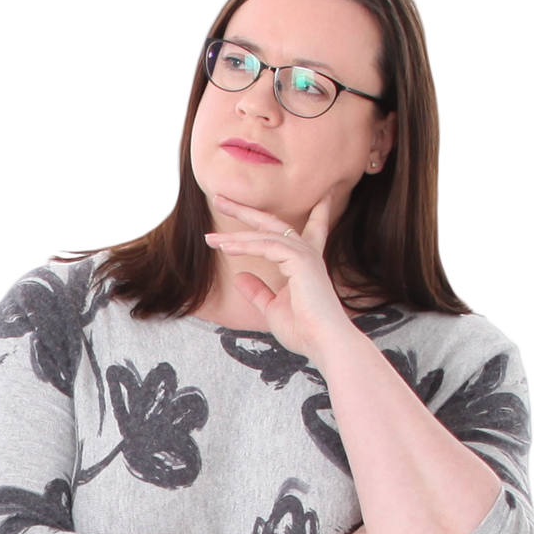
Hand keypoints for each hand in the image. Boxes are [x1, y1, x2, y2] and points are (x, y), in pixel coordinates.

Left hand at [204, 187, 346, 359]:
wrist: (324, 343)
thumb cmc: (303, 331)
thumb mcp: (272, 309)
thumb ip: (257, 292)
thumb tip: (240, 277)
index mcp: (305, 262)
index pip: (309, 228)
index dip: (312, 209)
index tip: (318, 190)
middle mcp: (306, 252)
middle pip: (272, 222)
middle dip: (244, 210)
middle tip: (218, 198)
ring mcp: (304, 254)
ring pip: (263, 234)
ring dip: (234, 234)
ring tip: (209, 238)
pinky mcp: (299, 259)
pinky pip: (265, 245)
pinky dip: (244, 245)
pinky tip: (224, 247)